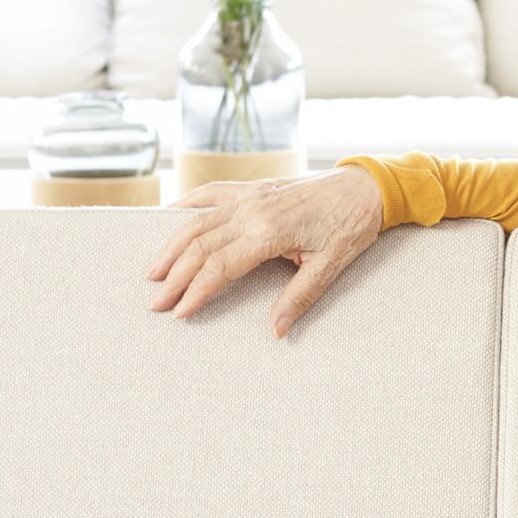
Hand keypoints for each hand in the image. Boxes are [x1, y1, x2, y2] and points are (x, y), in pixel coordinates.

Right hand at [145, 167, 384, 336]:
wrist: (364, 188)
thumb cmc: (350, 226)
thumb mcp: (330, 268)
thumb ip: (299, 299)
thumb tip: (276, 330)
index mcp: (268, 232)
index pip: (219, 266)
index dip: (196, 291)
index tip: (179, 312)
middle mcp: (251, 210)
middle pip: (199, 245)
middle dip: (175, 276)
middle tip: (155, 302)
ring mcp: (248, 195)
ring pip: (196, 219)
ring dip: (171, 246)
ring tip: (154, 272)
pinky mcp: (252, 187)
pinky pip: (209, 193)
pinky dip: (185, 207)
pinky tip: (169, 219)